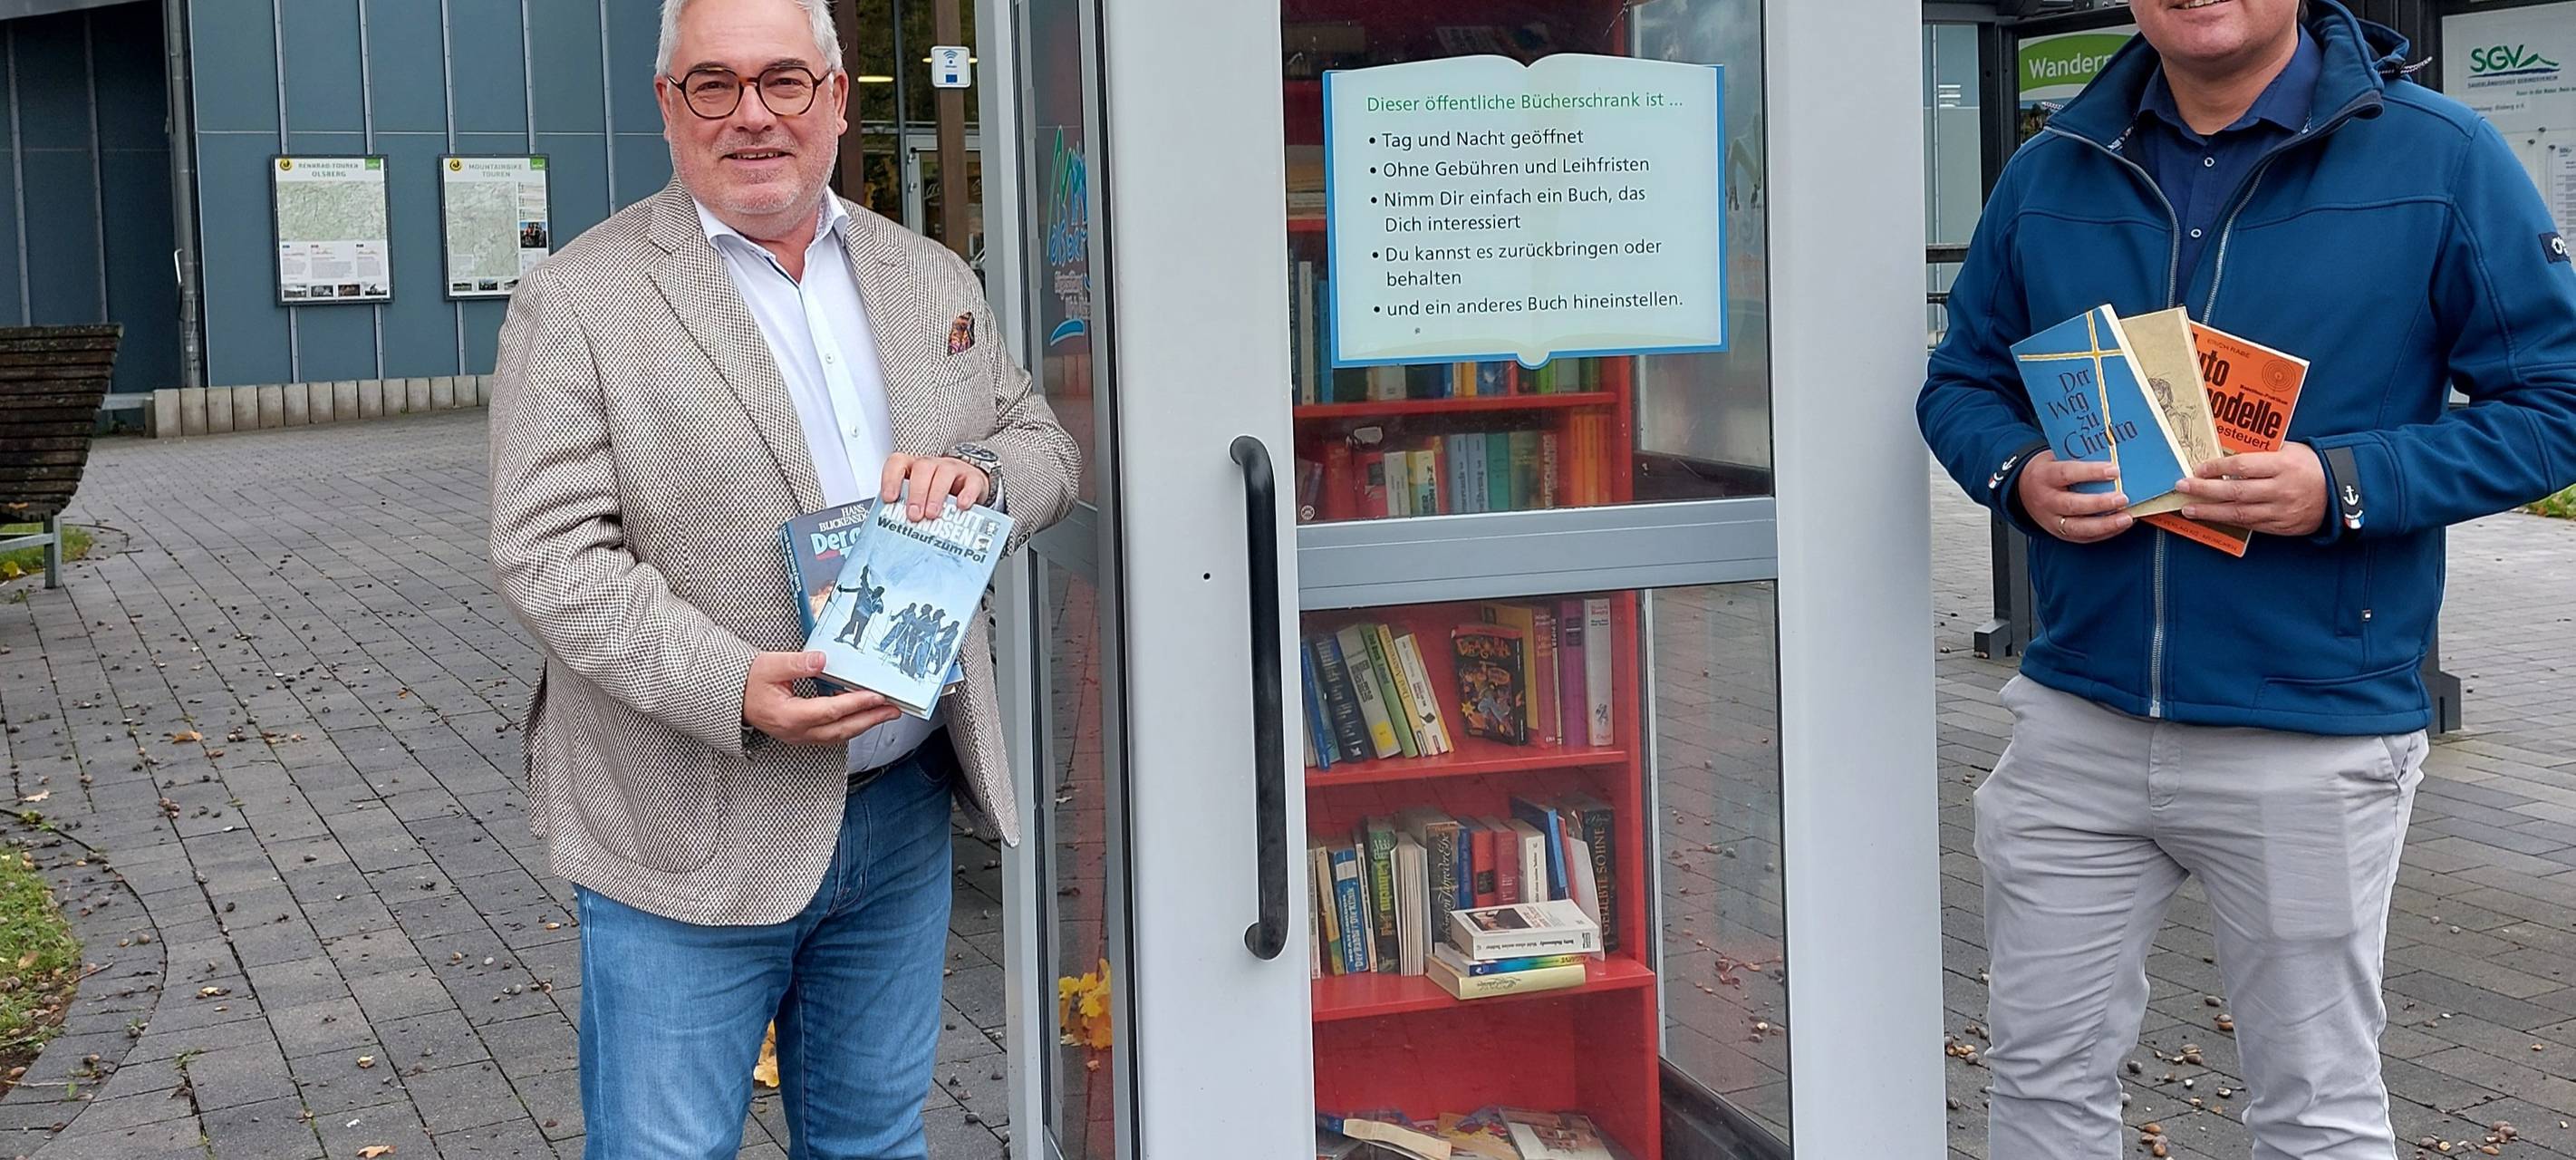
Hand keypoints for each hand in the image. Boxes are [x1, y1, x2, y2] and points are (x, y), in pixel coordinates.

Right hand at [742, 651, 901, 744]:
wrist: (732, 697)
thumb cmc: (749, 682)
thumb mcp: (769, 665)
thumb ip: (797, 663)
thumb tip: (822, 660)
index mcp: (788, 716)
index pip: (829, 711)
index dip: (855, 704)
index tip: (876, 696)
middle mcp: (796, 732)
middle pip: (841, 730)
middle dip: (870, 719)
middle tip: (894, 710)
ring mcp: (799, 737)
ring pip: (838, 735)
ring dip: (864, 724)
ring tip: (885, 712)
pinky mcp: (802, 735)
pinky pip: (831, 735)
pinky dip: (850, 725)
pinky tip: (862, 715)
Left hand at [879, 454, 990, 520]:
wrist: (967, 486)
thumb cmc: (937, 494)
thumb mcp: (919, 499)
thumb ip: (906, 508)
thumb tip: (894, 530)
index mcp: (913, 468)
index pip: (898, 463)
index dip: (891, 479)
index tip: (890, 498)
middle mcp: (932, 465)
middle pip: (922, 468)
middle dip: (916, 493)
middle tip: (914, 515)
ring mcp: (953, 469)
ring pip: (944, 473)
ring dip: (936, 495)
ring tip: (932, 515)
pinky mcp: (973, 478)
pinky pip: (970, 482)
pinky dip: (966, 494)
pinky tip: (961, 506)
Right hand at [2016, 451, 2133, 542]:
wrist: (2024, 490)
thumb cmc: (2047, 471)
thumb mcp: (2055, 458)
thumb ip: (2078, 459)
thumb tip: (2111, 455)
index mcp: (2044, 476)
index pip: (2067, 474)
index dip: (2091, 473)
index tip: (2114, 471)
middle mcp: (2046, 500)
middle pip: (2073, 505)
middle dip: (2100, 503)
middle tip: (2123, 498)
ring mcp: (2052, 520)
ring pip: (2078, 527)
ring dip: (2105, 524)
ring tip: (2126, 518)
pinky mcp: (2060, 533)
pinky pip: (2083, 537)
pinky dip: (2104, 533)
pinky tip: (2119, 525)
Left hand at [2173, 444, 2326, 535]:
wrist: (2342, 492)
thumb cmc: (2311, 465)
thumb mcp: (2291, 450)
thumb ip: (2261, 453)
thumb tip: (2227, 453)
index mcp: (2283, 465)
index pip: (2242, 467)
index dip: (2216, 468)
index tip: (2197, 468)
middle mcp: (2281, 490)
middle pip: (2235, 492)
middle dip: (2204, 490)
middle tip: (2181, 487)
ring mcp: (2281, 511)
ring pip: (2239, 513)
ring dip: (2210, 511)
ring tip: (2188, 508)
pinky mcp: (2282, 527)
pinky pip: (2251, 525)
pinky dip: (2228, 522)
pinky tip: (2212, 518)